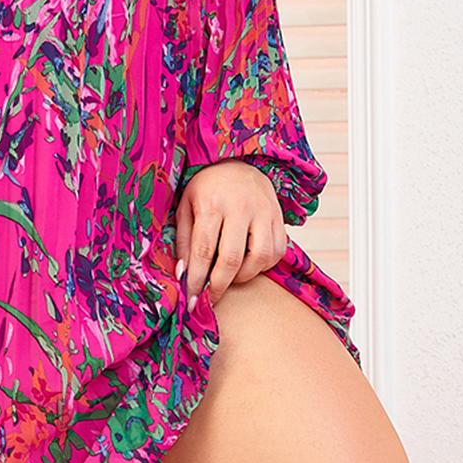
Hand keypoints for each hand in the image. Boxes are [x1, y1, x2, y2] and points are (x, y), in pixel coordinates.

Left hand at [174, 161, 285, 307]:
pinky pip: (277, 251)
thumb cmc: (207, 188)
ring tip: (230, 275)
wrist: (237, 161)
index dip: (197, 280)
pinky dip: (263, 266)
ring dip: (244, 276)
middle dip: (220, 285)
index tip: (192, 301)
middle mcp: (240, 207)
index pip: (203, 250)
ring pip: (260, 258)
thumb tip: (183, 275)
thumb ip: (184, 241)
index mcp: (212, 204)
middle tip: (211, 298)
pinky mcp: (279, 216)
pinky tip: (249, 263)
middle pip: (232, 259)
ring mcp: (264, 211)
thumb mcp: (186, 207)